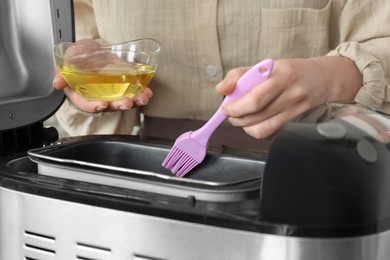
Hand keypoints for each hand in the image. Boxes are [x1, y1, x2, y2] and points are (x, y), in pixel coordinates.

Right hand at [52, 39, 152, 112]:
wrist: (94, 50)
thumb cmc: (80, 55)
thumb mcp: (70, 58)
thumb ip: (63, 70)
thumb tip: (58, 82)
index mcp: (81, 93)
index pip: (86, 104)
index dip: (93, 106)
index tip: (102, 105)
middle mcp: (98, 97)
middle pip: (108, 106)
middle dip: (118, 105)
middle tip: (126, 103)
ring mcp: (112, 94)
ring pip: (122, 102)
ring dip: (134, 102)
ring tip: (142, 98)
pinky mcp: (124, 88)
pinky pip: (133, 93)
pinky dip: (141, 93)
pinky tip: (147, 92)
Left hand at [215, 57, 361, 138]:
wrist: (322, 78)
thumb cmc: (288, 72)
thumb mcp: (265, 66)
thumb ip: (239, 75)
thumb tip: (220, 89)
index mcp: (280, 75)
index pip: (254, 98)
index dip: (235, 107)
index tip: (225, 107)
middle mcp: (290, 93)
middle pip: (255, 115)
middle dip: (236, 118)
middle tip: (231, 113)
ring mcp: (295, 109)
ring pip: (262, 129)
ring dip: (245, 127)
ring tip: (242, 118)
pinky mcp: (296, 121)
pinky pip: (270, 134)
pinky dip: (258, 131)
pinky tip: (257, 122)